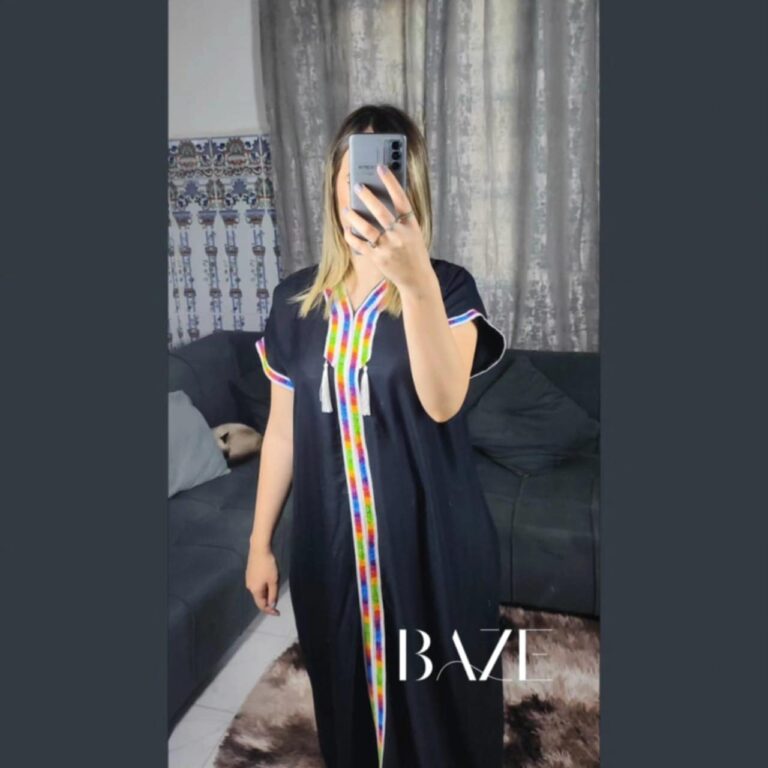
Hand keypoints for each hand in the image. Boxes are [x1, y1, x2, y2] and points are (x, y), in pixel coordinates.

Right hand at [245, 546, 280, 615]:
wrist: (259, 549)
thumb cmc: (268, 565)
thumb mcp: (274, 581)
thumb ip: (273, 594)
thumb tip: (271, 605)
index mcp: (255, 590)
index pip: (262, 605)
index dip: (270, 611)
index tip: (278, 613)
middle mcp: (249, 587)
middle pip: (259, 598)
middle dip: (268, 601)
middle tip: (278, 600)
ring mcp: (248, 579)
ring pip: (258, 591)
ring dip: (266, 593)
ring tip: (275, 587)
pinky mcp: (249, 573)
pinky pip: (257, 584)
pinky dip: (263, 586)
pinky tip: (269, 580)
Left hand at [341, 164, 433, 293]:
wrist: (417, 278)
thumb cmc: (414, 252)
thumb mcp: (414, 233)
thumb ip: (401, 219)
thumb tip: (380, 201)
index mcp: (411, 225)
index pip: (401, 198)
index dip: (391, 182)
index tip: (381, 168)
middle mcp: (400, 234)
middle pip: (380, 211)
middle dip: (367, 196)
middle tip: (357, 186)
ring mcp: (388, 247)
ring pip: (366, 228)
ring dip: (354, 216)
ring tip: (347, 209)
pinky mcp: (378, 258)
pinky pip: (360, 244)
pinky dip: (352, 236)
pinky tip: (347, 229)